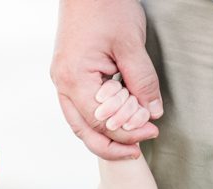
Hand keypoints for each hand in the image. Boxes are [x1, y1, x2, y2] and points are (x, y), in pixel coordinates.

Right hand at [51, 0, 162, 159]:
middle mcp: (62, 84)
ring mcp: (61, 82)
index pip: (101, 121)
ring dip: (102, 137)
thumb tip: (151, 112)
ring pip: (78, 123)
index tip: (151, 131)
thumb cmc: (104, 9)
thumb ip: (141, 81)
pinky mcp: (67, 77)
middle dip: (110, 145)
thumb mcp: (131, 44)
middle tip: (136, 151)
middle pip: (83, 130)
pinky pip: (78, 110)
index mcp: (74, 78)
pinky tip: (113, 123)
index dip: (127, 132)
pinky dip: (95, 122)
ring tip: (126, 143)